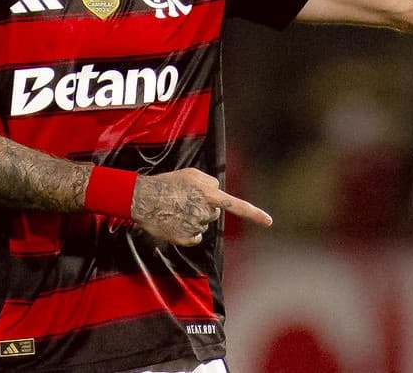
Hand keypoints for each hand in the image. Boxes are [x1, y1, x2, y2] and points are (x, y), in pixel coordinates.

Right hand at [131, 168, 271, 245]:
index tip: (269, 222)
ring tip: (177, 209)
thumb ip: (209, 182)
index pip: (237, 205)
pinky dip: (188, 232)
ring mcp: (196, 226)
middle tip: (186, 200)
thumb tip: (218, 191)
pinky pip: (195, 237)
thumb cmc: (167, 183)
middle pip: (214, 213)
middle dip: (205, 207)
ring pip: (204, 224)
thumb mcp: (190, 174)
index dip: (254, 214)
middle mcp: (205, 211)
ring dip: (194, 218)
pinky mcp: (186, 239)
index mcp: (209, 194)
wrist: (143, 199)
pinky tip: (176, 222)